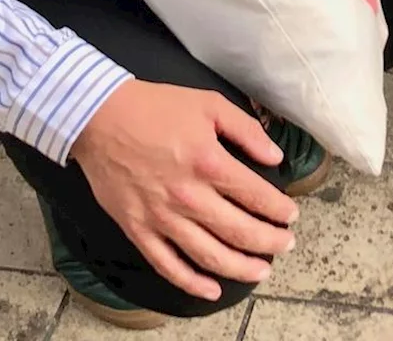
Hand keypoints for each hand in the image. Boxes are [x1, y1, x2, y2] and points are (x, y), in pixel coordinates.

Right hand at [69, 79, 298, 300]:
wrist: (101, 117)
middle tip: (286, 244)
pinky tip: (212, 290)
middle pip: (239, 231)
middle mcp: (188, 196)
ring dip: (241, 268)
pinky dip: (192, 283)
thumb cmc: (156, 106)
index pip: (256, 196)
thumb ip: (246, 130)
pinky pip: (168, 266)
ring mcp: (162, 218)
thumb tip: (275, 157)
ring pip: (209, 256)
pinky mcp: (138, 230)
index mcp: (208, 162)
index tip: (291, 214)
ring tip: (261, 270)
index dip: (279, 209)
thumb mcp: (209, 104)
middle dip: (270, 242)